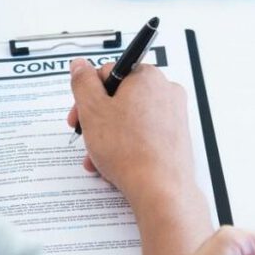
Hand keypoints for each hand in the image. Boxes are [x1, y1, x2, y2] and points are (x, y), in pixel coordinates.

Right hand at [66, 59, 196, 211]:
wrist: (160, 189)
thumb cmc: (130, 151)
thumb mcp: (92, 110)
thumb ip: (83, 82)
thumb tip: (80, 65)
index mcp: (147, 77)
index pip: (108, 73)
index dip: (88, 95)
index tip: (79, 113)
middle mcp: (165, 91)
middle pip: (119, 98)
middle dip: (97, 120)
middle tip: (86, 136)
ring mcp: (174, 115)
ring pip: (130, 120)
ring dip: (108, 137)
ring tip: (98, 157)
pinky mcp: (175, 137)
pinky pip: (144, 135)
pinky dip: (127, 146)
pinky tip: (114, 164)